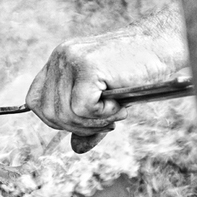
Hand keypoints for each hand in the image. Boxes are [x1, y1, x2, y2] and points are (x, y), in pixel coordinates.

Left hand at [26, 32, 176, 152]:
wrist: (162, 47)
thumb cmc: (136, 74)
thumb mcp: (106, 102)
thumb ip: (88, 122)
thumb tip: (76, 149)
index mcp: (58, 62)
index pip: (34, 101)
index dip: (56, 120)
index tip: (83, 121)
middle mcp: (60, 58)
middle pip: (49, 112)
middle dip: (77, 127)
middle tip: (106, 120)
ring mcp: (71, 60)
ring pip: (65, 113)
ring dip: (94, 121)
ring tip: (116, 109)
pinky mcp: (88, 66)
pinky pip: (82, 109)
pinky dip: (103, 114)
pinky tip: (120, 103)